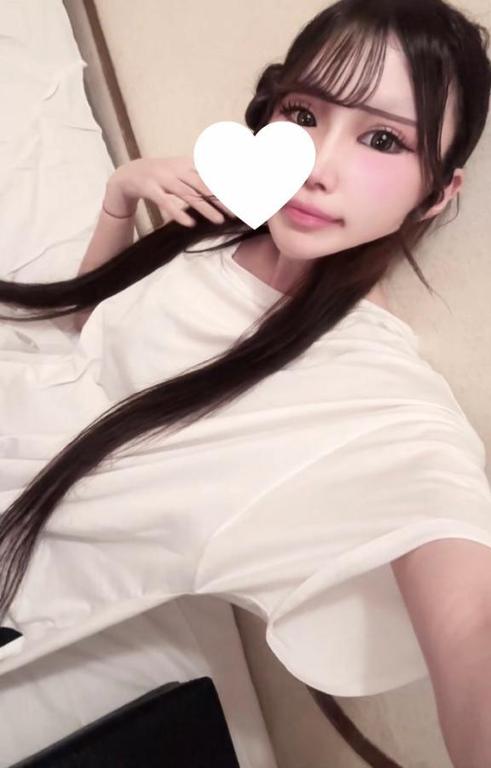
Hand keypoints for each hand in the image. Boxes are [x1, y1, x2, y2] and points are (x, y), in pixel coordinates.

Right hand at [103, 156, 233, 226]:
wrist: (129, 174)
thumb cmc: (161, 176)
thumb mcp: (182, 172)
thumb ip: (201, 178)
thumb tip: (225, 189)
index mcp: (187, 164)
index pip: (211, 175)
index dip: (227, 185)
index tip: (244, 196)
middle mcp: (177, 169)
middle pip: (203, 185)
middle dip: (221, 199)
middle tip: (238, 212)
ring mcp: (163, 178)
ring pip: (188, 195)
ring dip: (205, 208)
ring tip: (220, 221)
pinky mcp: (150, 189)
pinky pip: (166, 202)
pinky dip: (178, 213)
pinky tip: (189, 223)